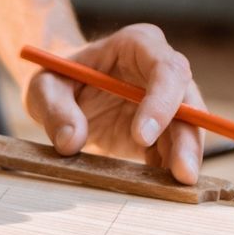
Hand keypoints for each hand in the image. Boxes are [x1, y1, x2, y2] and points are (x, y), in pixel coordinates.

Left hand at [23, 24, 205, 183]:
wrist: (66, 90)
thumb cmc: (59, 79)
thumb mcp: (44, 88)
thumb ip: (54, 109)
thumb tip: (71, 142)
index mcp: (138, 45)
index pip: (164, 68)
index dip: (160, 102)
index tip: (143, 136)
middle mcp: (162, 69)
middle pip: (188, 101)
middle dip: (187, 138)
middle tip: (182, 173)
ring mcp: (167, 100)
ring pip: (190, 129)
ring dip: (186, 158)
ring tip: (180, 187)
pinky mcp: (164, 128)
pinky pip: (175, 149)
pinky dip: (171, 170)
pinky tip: (164, 189)